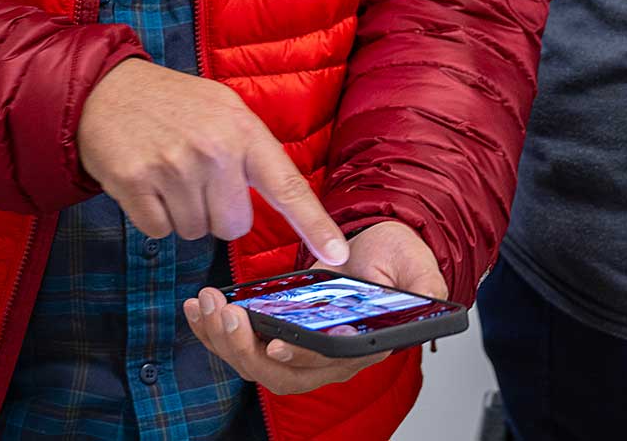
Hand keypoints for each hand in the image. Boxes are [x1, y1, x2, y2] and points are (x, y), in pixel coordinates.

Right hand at [77, 59, 349, 263]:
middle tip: (194, 177)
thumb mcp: (223, 110)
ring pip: (195, 232)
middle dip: (215, 213)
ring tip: (166, 172)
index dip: (315, 224)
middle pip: (233, 226)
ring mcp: (173, 166)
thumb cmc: (173, 106)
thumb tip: (287, 203)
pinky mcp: (134, 182)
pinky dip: (151, 216)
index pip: (288, 186)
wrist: (106, 89)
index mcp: (242, 130)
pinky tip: (144, 181)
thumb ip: (252, 152)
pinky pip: (159, 231)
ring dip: (181, 213)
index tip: (338, 254)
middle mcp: (213, 149)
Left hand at [184, 221, 444, 396]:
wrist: (376, 251)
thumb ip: (423, 284)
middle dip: (246, 349)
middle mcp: (329, 359)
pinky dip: (216, 330)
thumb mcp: (416, 265)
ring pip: (255, 364)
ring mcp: (301, 352)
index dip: (301, 358)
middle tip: (225, 313)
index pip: (328, 363)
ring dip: (223, 340)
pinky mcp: (278, 336)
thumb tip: (426, 300)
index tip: (276, 342)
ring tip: (207, 305)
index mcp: (363, 346)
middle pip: (282, 374)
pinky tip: (200, 308)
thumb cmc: (394, 260)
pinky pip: (242, 345)